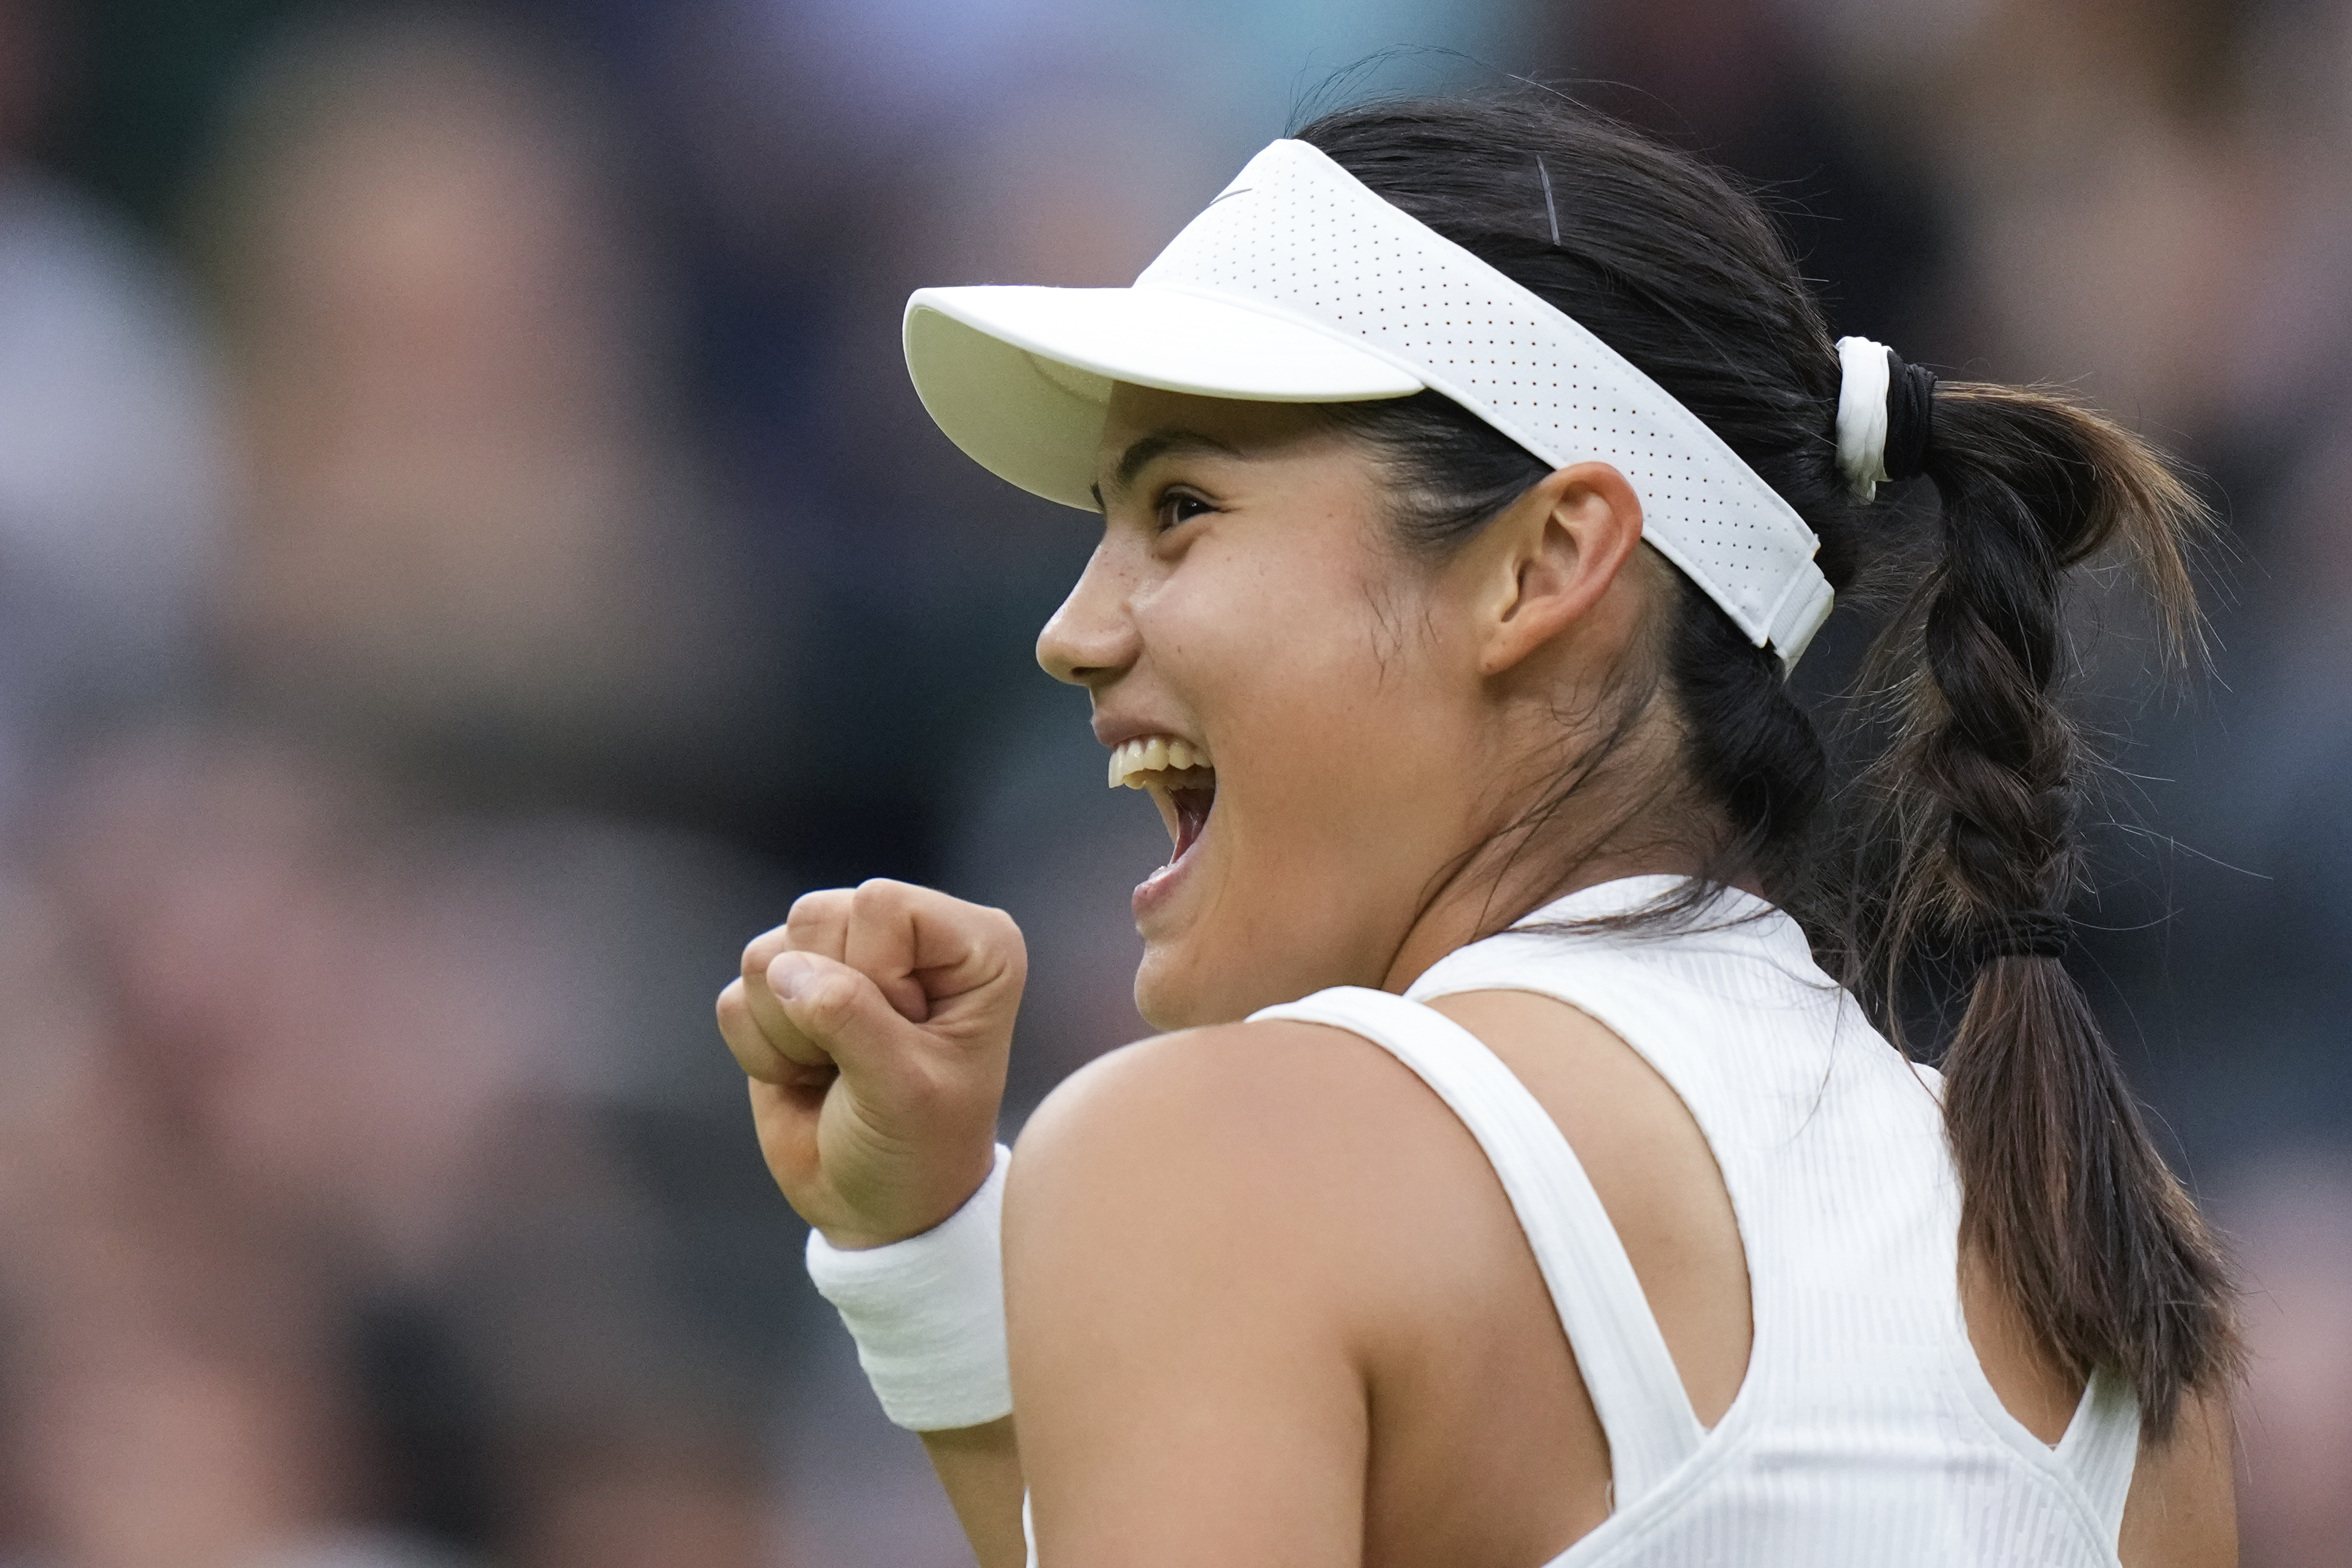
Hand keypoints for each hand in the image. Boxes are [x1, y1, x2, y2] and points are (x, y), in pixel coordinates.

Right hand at [717, 879, 1024, 1248]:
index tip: (909, 1038)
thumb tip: (780, 968)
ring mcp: (841, 956)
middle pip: (816, 915)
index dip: (877, 978)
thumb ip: (850, 1018)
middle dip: (828, 1004)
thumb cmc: (920, 1148)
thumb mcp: (904, 1090)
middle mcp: (907, 934)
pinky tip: (807, 1075)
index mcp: (972, 942)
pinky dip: (761, 1051)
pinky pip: (734, 997)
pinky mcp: (784, 991)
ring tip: (838, 1069)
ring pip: (766, 953)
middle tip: (868, 1059)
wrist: (879, 1208)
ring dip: (791, 1032)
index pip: (881, 905)